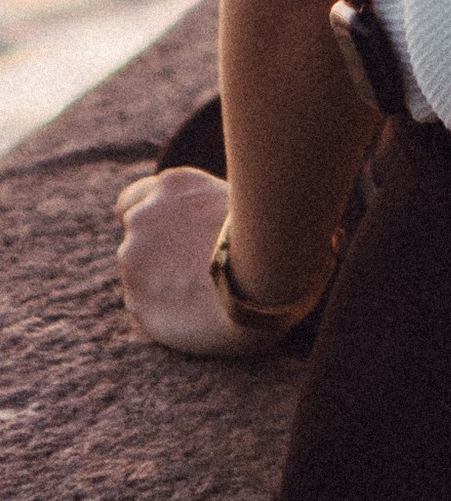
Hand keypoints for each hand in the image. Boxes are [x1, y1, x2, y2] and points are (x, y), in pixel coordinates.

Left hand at [113, 166, 269, 360]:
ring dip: (162, 286)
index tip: (165, 238)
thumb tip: (197, 224)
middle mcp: (143, 217)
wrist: (269, 275)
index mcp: (170, 186)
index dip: (147, 221)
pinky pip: (146, 310)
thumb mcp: (239, 200)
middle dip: (157, 256)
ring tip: (204, 296)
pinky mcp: (138, 303)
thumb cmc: (271, 235)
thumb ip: (203, 208)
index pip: (131, 202)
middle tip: (194, 272)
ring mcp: (135, 261)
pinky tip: (198, 314)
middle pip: (136, 242)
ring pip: (140, 278)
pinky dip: (166, 314)